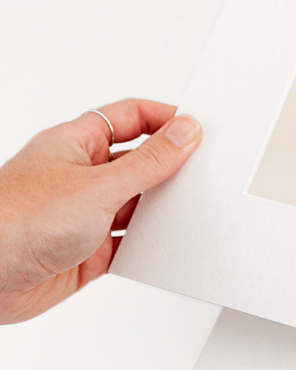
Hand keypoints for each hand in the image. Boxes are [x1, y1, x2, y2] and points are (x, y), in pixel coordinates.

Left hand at [0, 99, 201, 324]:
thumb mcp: (98, 185)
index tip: (198, 129)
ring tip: (185, 210)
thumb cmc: (14, 221)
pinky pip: (129, 243)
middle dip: (168, 166)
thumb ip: (148, 162)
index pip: (131, 117)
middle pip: (138, 161)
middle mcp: (80, 176)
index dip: (165, 119)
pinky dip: (148, 245)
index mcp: (76, 144)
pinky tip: (162, 245)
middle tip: (202, 170)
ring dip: (159, 209)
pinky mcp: (86, 252)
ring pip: (136, 204)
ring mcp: (83, 214)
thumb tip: (184, 133)